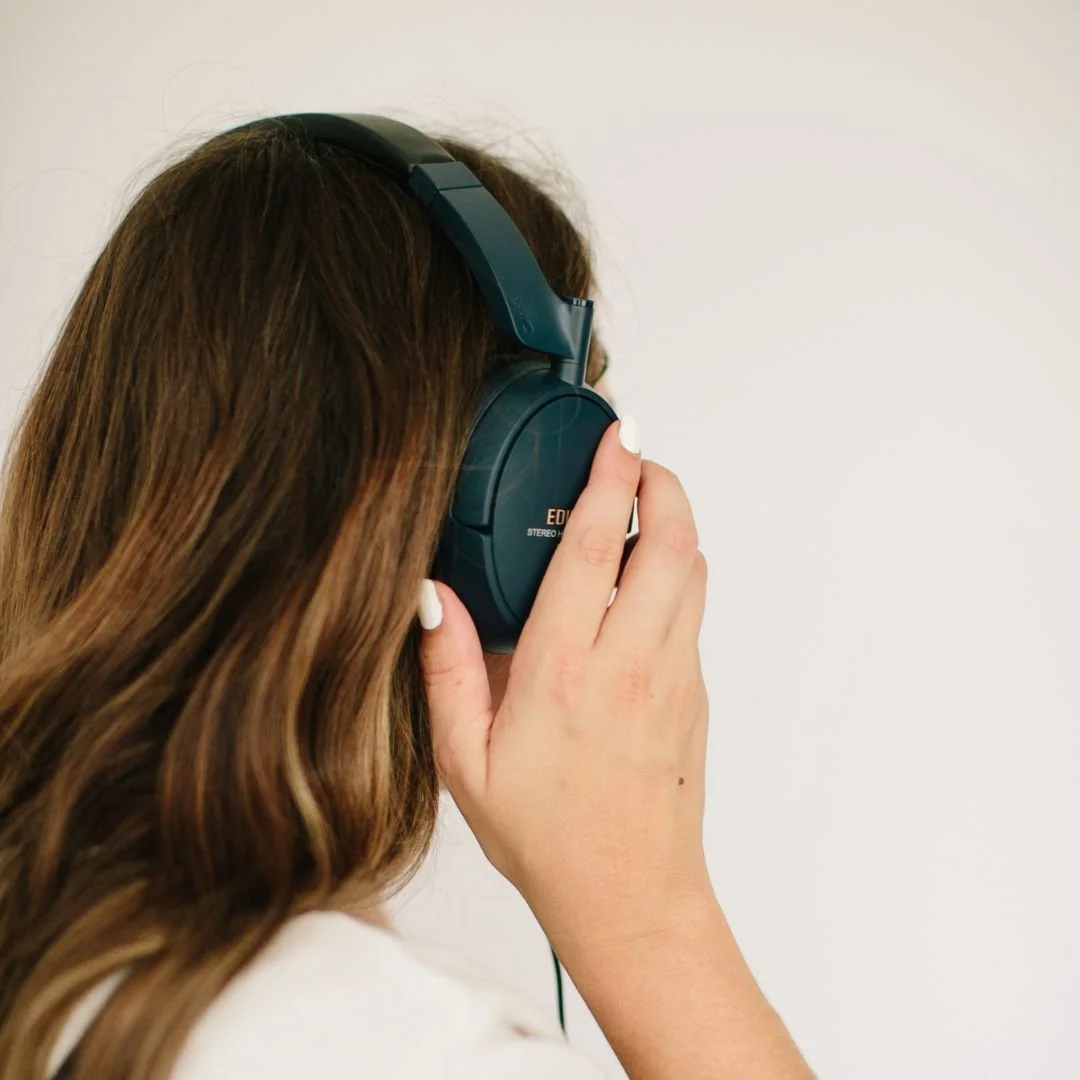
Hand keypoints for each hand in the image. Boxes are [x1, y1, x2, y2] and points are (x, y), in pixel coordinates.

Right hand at [417, 418, 712, 948]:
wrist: (630, 897)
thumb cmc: (548, 837)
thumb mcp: (466, 762)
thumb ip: (447, 671)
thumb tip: (434, 599)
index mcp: (563, 671)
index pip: (596, 548)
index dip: (610, 479)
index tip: (616, 437)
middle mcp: (629, 663)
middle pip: (670, 541)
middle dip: (662, 482)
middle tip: (637, 458)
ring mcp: (673, 676)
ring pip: (694, 570)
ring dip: (675, 524)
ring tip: (640, 506)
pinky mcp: (694, 693)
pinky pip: (694, 610)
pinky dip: (678, 572)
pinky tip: (641, 581)